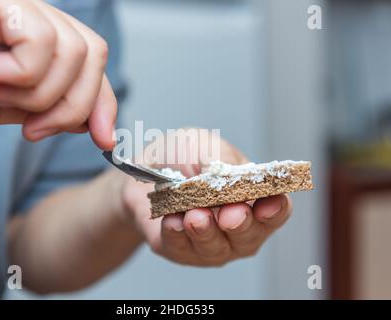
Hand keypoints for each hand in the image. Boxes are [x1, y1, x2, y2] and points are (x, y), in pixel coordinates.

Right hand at [0, 0, 115, 148]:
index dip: (104, 99)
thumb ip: (55, 106)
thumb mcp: (12, 107)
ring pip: (72, 48)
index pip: (93, 57)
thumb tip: (101, 124)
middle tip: (32, 126)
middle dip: (71, 105)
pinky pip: (37, 37)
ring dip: (37, 93)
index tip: (103, 140)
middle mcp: (25, 11)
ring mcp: (6, 1)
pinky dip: (20, 72)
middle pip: (92, 52)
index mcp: (33, 35)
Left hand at [121, 129, 292, 265]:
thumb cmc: (180, 157)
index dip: (275, 209)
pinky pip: (180, 248)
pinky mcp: (179, 251)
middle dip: (240, 225)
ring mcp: (209, 244)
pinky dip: (177, 234)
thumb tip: (231, 179)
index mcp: (249, 199)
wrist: (141, 170)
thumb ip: (221, 160)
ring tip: (196, 216)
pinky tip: (173, 221)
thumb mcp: (203, 146)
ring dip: (206, 232)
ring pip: (215, 248)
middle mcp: (235, 227)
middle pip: (249, 237)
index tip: (269, 203)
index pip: (273, 211)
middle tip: (231, 215)